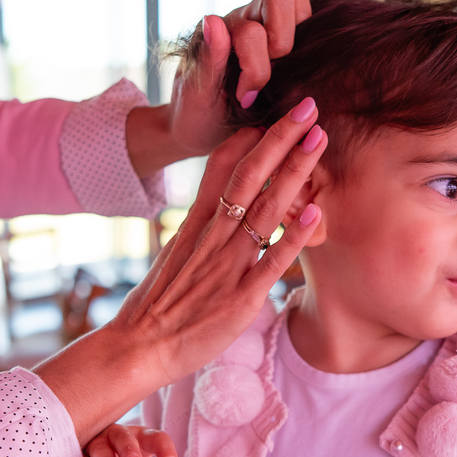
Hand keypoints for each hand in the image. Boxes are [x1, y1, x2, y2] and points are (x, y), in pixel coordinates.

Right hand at [37, 97, 327, 443]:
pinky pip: (271, 263)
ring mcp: (227, 267)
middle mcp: (212, 239)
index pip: (221, 169)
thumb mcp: (173, 254)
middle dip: (280, 140)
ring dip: (294, 173)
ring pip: (264, 210)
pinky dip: (294, 237)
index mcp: (194, 226)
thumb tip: (218, 211)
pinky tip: (315, 213)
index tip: (272, 113)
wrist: (138, 347)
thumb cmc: (157, 306)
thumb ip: (199, 231)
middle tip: (308, 109)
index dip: (247, 139)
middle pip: (248, 177)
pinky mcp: (240, 299)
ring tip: (319, 141)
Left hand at [127, 0, 311, 174]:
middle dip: (282, 43)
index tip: (244, 97)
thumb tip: (213, 21)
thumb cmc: (197, 114)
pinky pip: (305, 12)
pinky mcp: (284, 32)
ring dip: (296, 34)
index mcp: (220, 32)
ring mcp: (265, 21)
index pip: (251, 34)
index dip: (255, 71)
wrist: (202, 127)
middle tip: (270, 75)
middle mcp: (243, 18)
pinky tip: (293, 66)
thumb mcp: (196, 96)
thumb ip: (208, 60)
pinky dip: (308, 31)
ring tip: (283, 68)